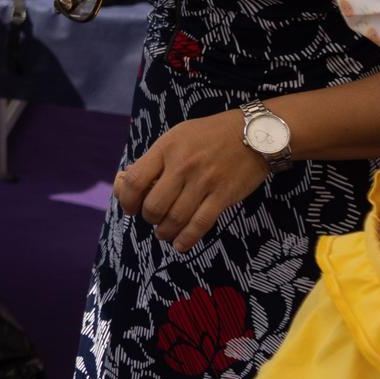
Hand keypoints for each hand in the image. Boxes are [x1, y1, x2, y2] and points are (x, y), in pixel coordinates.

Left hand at [114, 111, 270, 252]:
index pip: (136, 181)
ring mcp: (203, 181)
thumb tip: (130, 180)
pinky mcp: (223, 195)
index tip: (129, 207)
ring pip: (175, 217)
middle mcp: (182, 166)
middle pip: (154, 205)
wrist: (253, 133)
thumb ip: (156, 158)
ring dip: (165, 231)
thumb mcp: (176, 136)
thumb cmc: (209, 135)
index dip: (127, 200)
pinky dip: (187, 238)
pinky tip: (180, 244)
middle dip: (148, 217)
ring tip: (163, 233)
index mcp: (165, 149)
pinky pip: (201, 223)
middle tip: (151, 219)